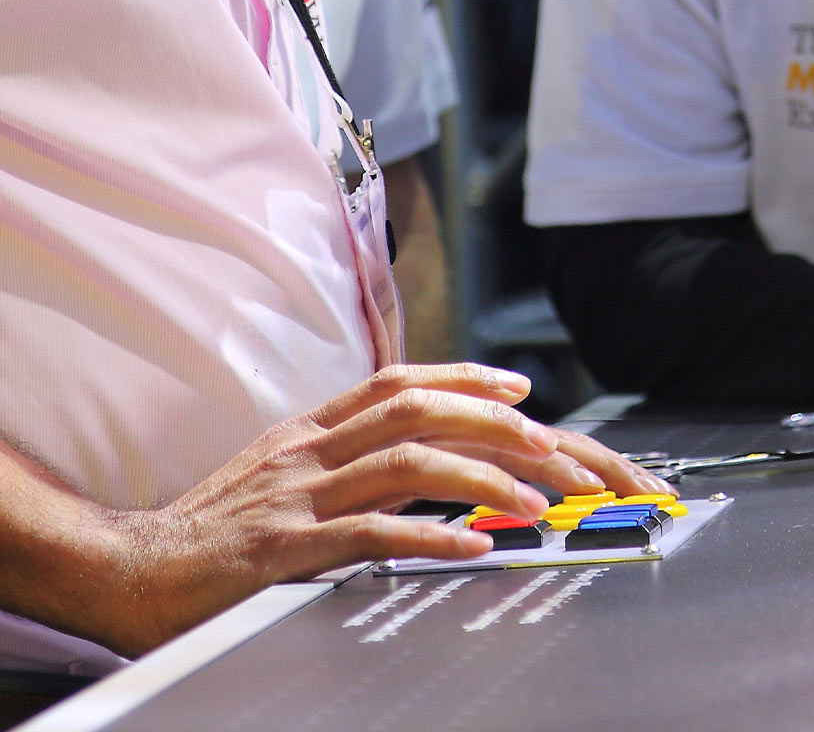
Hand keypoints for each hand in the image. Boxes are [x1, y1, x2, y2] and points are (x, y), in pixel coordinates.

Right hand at [75, 365, 668, 654]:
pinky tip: (472, 547)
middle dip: (494, 423)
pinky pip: (370, 534)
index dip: (465, 378)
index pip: (401, 383)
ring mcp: (299, 496)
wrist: (125, 572)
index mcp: (310, 431)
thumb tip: (413, 456)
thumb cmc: (206, 533)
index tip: (519, 388)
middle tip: (551, 443)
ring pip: (408, 464)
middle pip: (419, 413)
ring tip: (533, 497)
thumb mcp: (277, 477)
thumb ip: (339, 459)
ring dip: (481, 477)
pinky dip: (429, 536)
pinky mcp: (285, 550)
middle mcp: (310, 451)